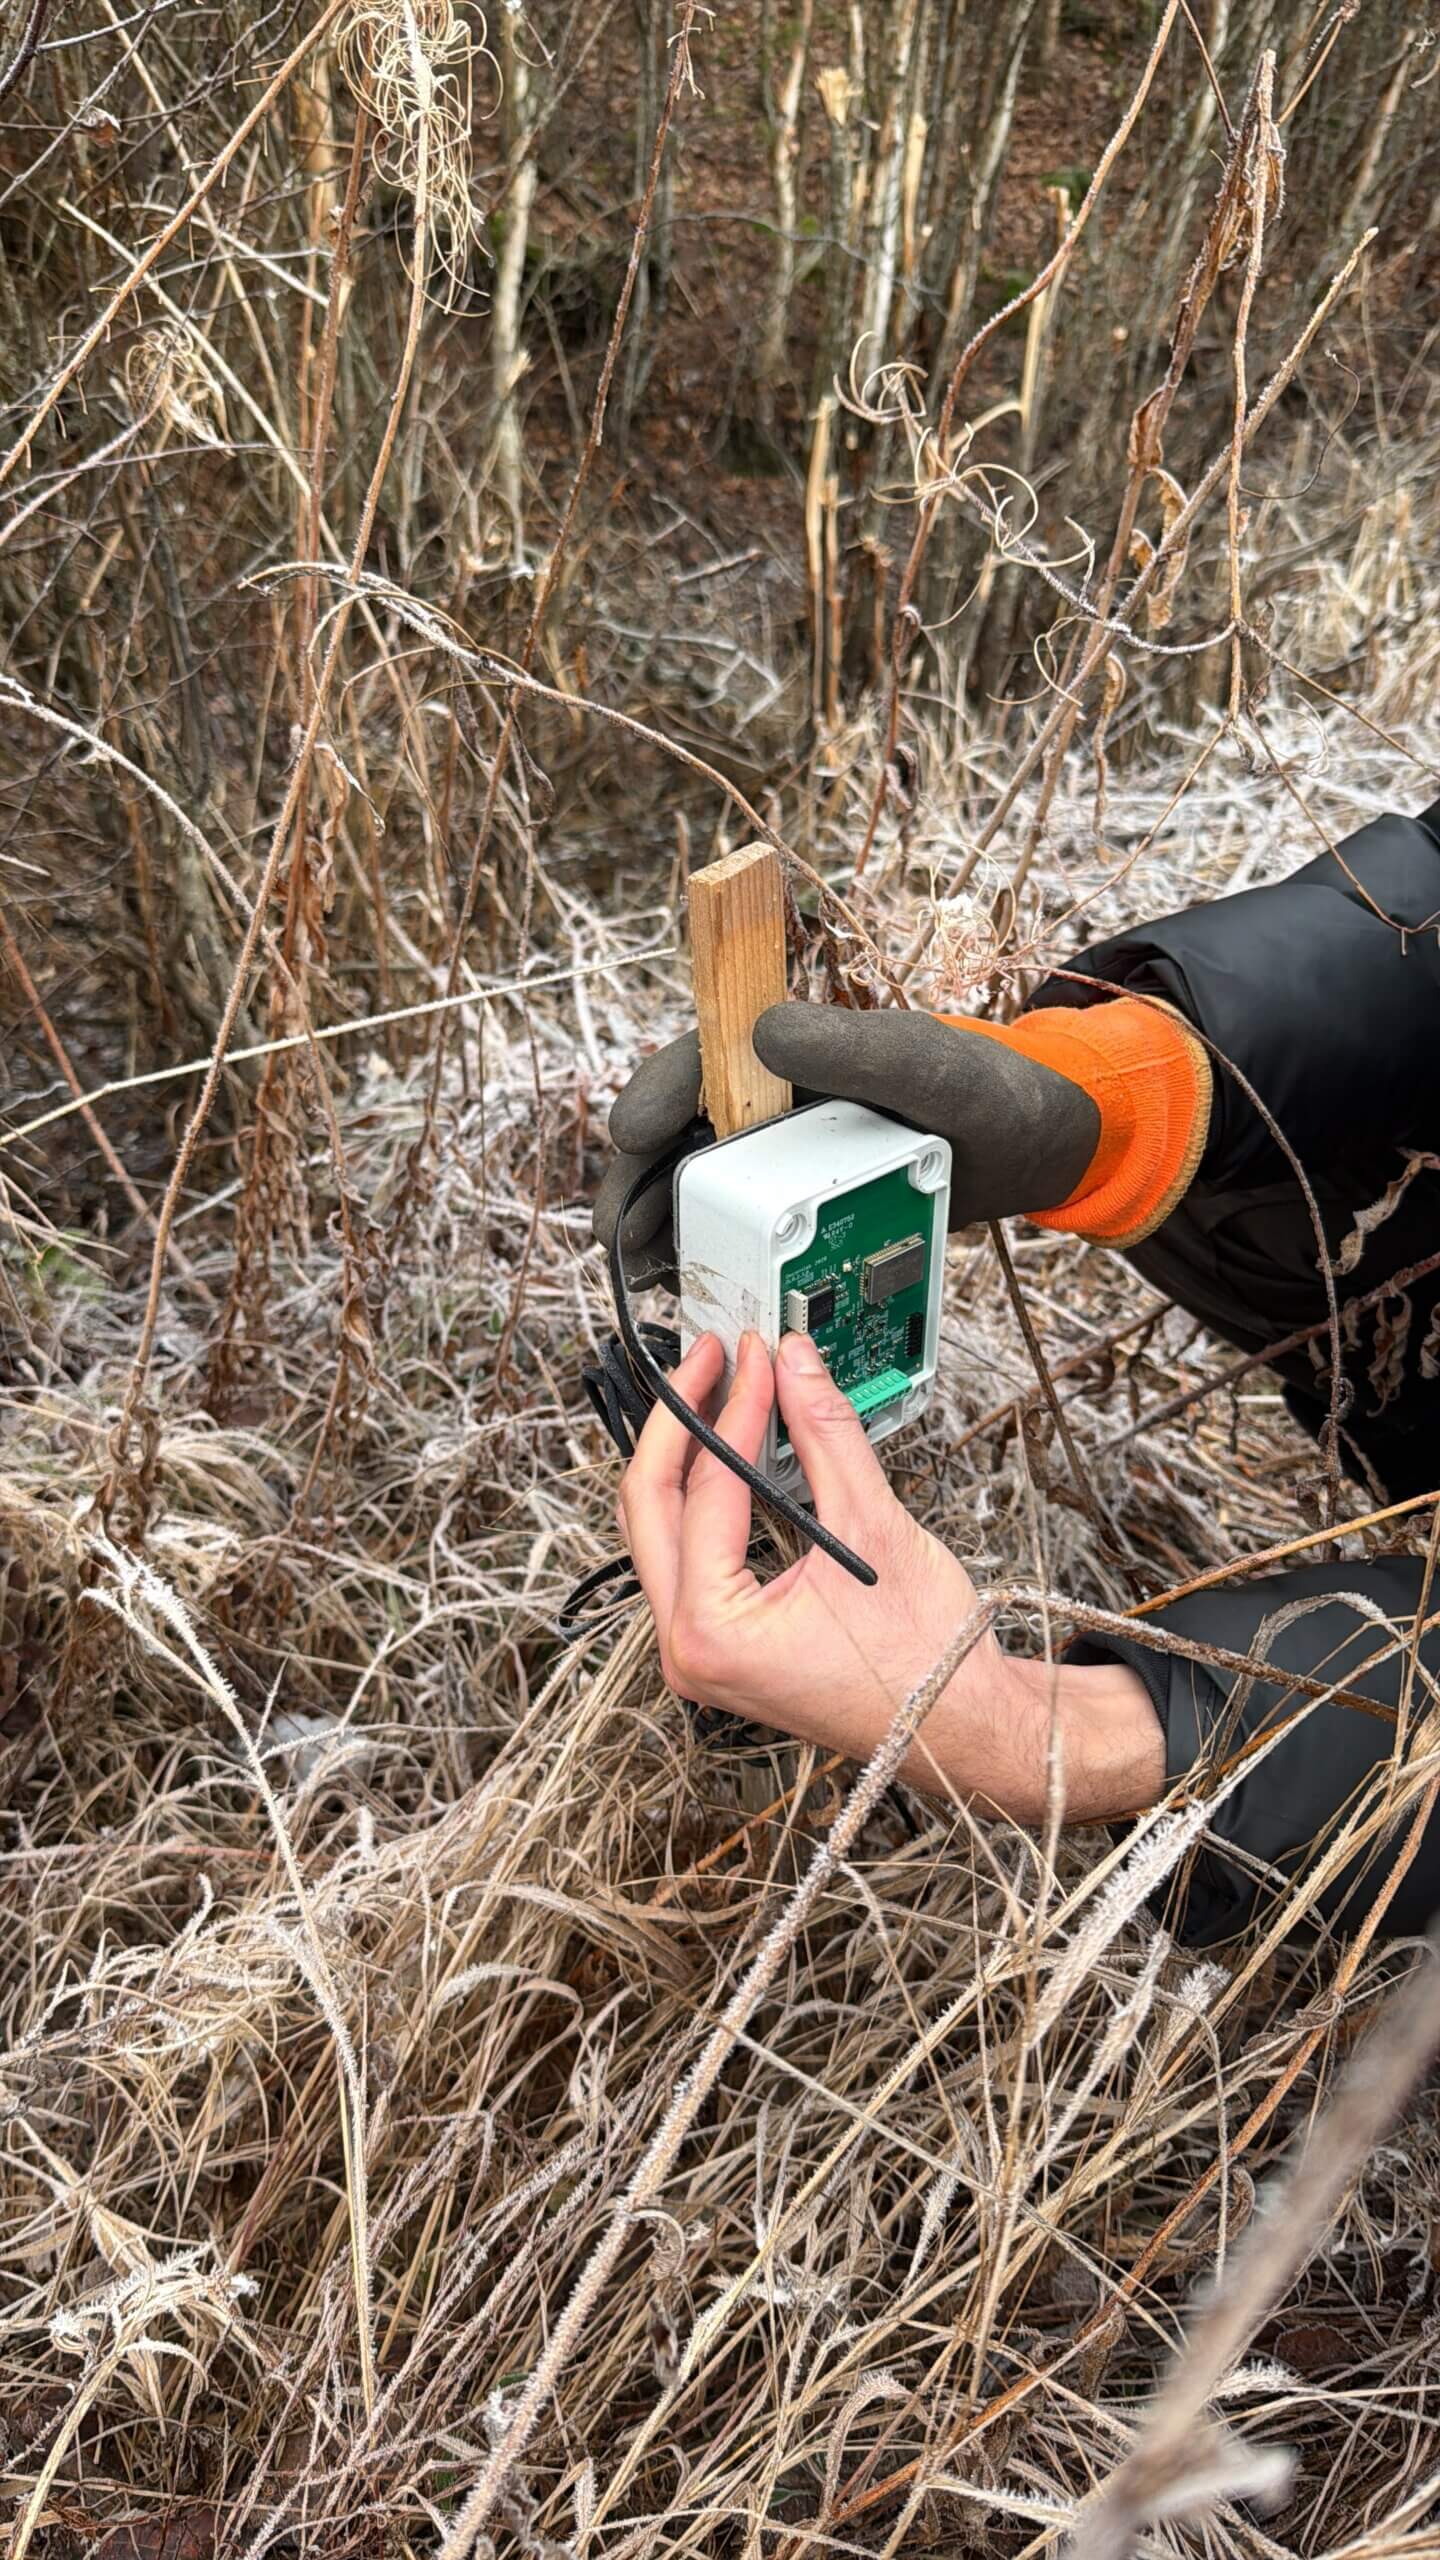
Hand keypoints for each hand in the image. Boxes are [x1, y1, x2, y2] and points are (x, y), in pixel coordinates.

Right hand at [592, 1003, 1101, 1287]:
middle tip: (619, 1236)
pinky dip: (707, 1258)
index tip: (633, 1134)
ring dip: (661, 1228)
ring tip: (642, 1270)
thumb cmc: (987, 1091)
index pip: (700, 1065)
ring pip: (698, 1192)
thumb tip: (763, 1034)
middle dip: (640, 1184)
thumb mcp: (924, 1064)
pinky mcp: (801, 1212)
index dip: (656, 1096)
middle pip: (680, 1139)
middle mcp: (772, 1107)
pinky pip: (739, 1234)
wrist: (1033, 1151)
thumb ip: (851, 1048)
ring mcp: (782, 1163)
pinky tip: (691, 1286)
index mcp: (790, 1056)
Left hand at [618, 1329, 1164, 1822]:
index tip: (757, 1356)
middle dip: (682, 1420)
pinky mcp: (718, 1647)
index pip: (705, 1488)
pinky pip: (687, 1556)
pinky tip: (729, 1451)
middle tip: (713, 1359)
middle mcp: (687, 1649)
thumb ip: (826, 1434)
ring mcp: (697, 1652)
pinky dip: (704, 1499)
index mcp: (711, 1631)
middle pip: (650, 1505)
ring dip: (687, 1456)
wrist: (961, 1726)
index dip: (736, 1407)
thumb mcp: (872, 1528)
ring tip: (719, 1392)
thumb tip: (796, 1365)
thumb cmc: (925, 1659)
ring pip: (659, 1529)